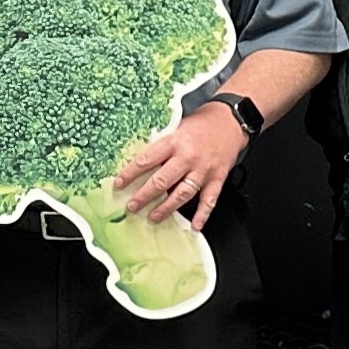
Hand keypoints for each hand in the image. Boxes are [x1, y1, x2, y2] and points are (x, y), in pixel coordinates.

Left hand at [113, 107, 248, 227]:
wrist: (230, 121)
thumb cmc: (200, 124)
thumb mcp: (176, 128)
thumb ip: (161, 146)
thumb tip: (139, 163)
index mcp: (174, 142)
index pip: (147, 160)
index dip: (130, 173)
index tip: (118, 184)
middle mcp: (188, 157)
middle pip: (162, 181)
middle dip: (144, 196)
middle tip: (131, 206)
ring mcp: (203, 170)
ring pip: (182, 193)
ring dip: (166, 208)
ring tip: (152, 217)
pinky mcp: (217, 178)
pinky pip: (209, 200)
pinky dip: (202, 215)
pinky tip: (195, 226)